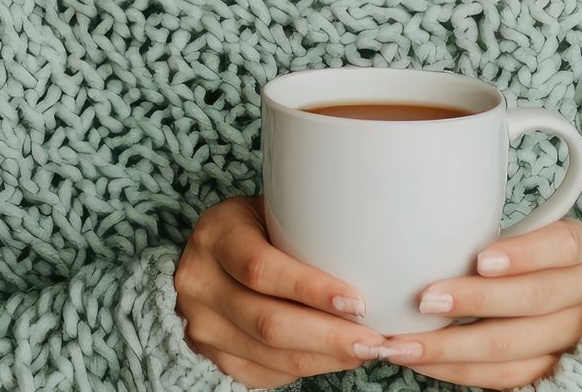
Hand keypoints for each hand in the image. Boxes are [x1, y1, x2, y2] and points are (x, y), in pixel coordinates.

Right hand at [174, 195, 397, 388]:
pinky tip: (335, 359)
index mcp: (215, 235)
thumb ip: (312, 225)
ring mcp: (200, 323)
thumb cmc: (262, 226)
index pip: (261, 268)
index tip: (359, 302)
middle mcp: (198, 281)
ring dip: (324, 358)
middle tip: (375, 341)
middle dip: (329, 337)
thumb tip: (383, 253)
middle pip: (267, 321)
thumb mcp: (276, 208)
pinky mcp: (211, 354)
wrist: (214, 253)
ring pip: (268, 354)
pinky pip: (262, 373)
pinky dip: (304, 368)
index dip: (311, 289)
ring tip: (366, 351)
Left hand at [380, 217, 581, 389]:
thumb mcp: (528, 235)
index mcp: (580, 250)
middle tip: (425, 300)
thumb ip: (494, 235)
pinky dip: (460, 369)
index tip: (480, 259)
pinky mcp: (552, 370)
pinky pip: (506, 376)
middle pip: (535, 299)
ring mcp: (572, 337)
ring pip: (514, 346)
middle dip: (475, 301)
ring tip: (407, 343)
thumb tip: (425, 242)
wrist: (575, 305)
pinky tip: (426, 360)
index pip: (562, 246)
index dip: (524, 254)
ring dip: (452, 347)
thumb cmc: (534, 261)